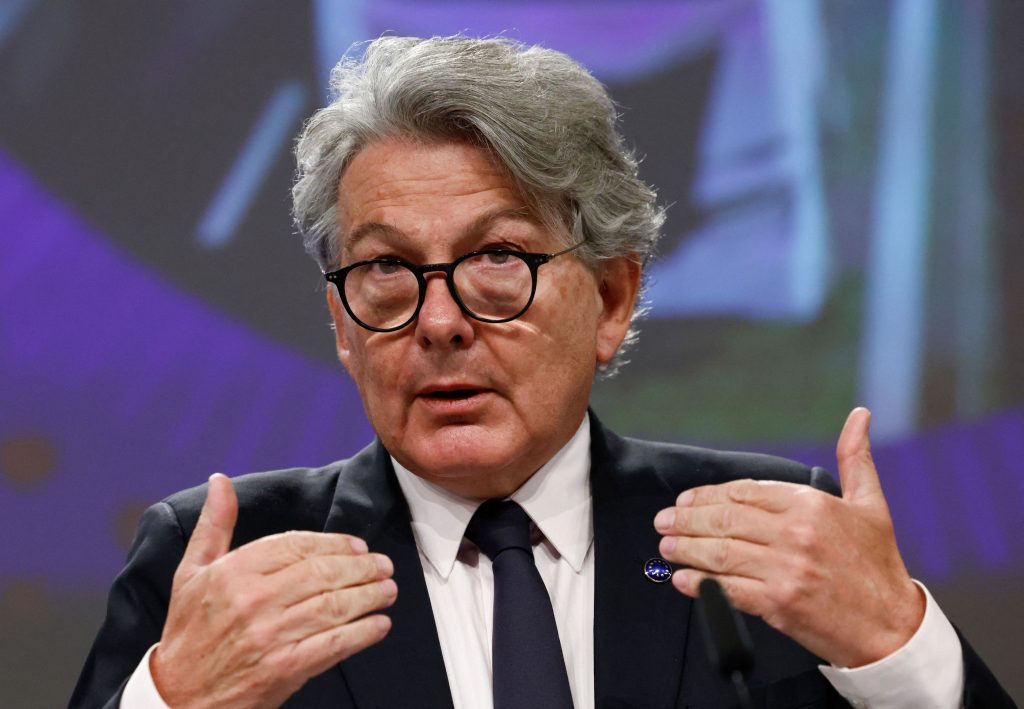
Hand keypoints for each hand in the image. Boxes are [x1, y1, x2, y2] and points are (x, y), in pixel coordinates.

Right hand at [151, 474, 396, 707]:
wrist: (179, 698)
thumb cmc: (189, 631)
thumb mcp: (191, 572)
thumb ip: (214, 524)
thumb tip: (220, 480)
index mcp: (233, 572)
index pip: (296, 545)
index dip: (334, 543)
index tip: (358, 546)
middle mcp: (252, 601)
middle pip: (322, 573)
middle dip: (361, 568)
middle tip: (383, 566)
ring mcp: (270, 636)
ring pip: (334, 605)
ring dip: (369, 596)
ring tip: (388, 590)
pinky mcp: (284, 669)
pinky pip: (334, 644)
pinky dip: (363, 633)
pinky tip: (379, 625)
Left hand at [653, 407, 923, 667]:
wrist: (892, 628)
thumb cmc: (878, 566)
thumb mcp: (871, 504)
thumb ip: (855, 457)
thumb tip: (859, 415)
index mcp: (811, 505)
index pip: (743, 492)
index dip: (708, 495)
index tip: (686, 500)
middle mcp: (795, 533)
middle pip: (723, 520)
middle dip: (686, 520)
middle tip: (664, 521)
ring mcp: (784, 569)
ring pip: (719, 552)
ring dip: (685, 548)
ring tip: (666, 546)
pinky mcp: (778, 603)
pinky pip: (726, 589)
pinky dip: (699, 583)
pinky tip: (683, 579)